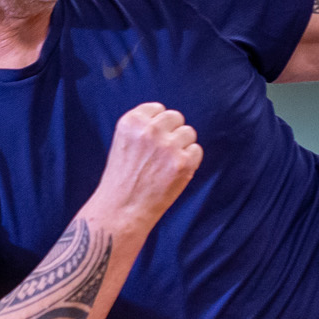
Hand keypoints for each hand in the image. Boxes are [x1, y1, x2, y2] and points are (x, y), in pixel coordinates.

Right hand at [90, 103, 202, 236]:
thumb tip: (170, 121)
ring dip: (182, 147)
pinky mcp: (182, 163)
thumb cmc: (123, 179)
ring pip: (189, 133)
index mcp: (131, 121)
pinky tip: (174, 173)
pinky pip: (196, 151)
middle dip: (172, 133)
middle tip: (162, 154)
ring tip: (167, 164)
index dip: (158, 126)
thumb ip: (143, 127)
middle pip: (176, 117)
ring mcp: (167, 146)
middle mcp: (149, 129)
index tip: (153, 141)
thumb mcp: (124, 142)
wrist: (122, 210)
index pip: (158, 109)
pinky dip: (190, 162)